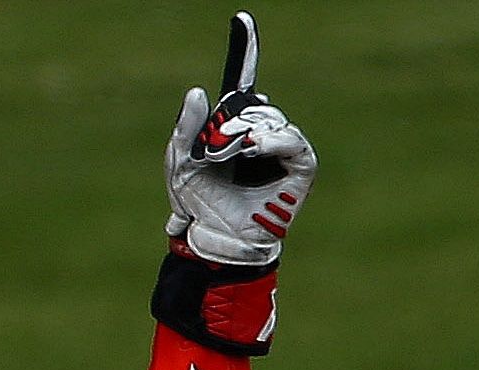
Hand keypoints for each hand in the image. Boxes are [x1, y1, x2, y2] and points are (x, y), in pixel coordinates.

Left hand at [163, 12, 315, 267]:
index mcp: (233, 127)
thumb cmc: (198, 205)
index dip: (245, 50)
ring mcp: (282, 148)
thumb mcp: (179, 163)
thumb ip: (184, 127)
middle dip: (227, 124)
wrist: (213, 240)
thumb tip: (198, 90)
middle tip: (210, 151)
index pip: (244, 81)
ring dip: (243, 135)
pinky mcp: (300, 167)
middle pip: (251, 104)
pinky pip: (293, 140)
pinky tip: (254, 148)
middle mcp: (261, 133)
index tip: (241, 19)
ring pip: (270, 119)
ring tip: (227, 157)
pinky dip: (272, 140)